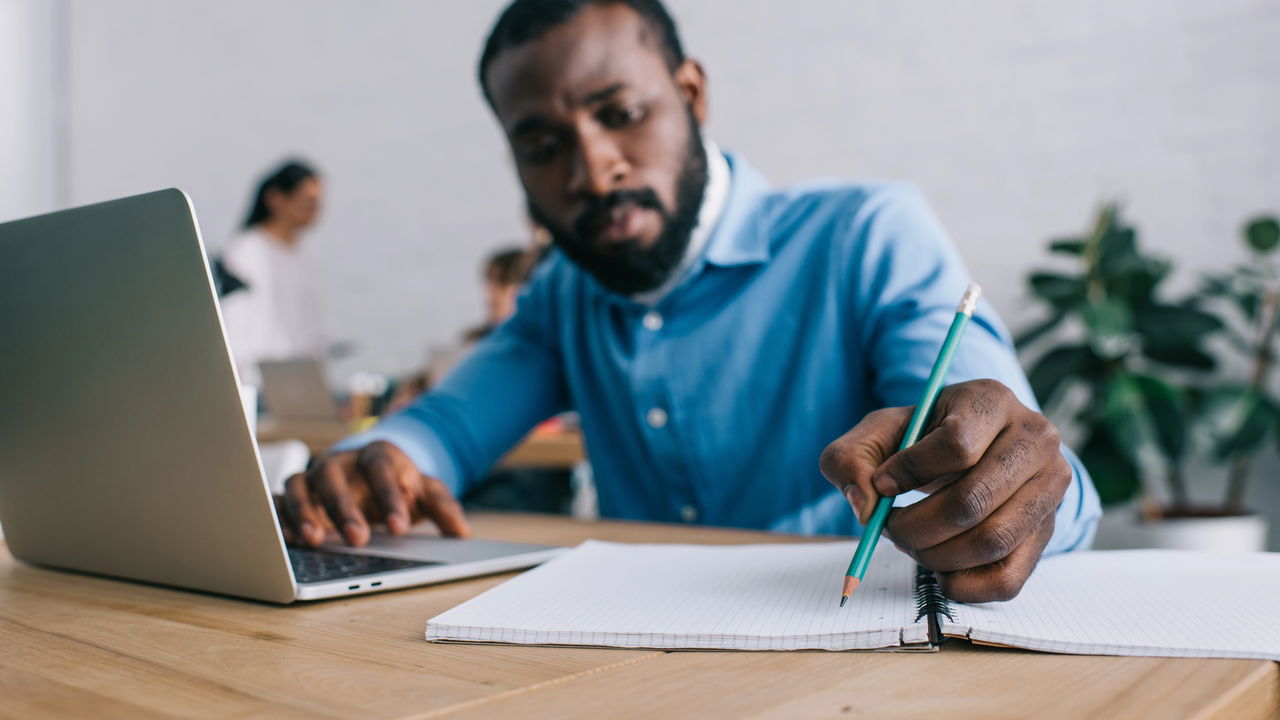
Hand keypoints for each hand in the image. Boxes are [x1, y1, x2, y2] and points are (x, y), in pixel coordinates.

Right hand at [276, 441, 469, 546]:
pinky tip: (287, 539)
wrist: (372, 471)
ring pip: (301, 484)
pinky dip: (281, 516)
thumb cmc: (398, 483)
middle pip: (335, 476)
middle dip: (344, 508)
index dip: (389, 497)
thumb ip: (444, 507)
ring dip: (304, 511)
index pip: (382, 469)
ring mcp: (315, 475)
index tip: (399, 528)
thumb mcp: (426, 490)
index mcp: (378, 455)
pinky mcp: (297, 492)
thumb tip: (462, 533)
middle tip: (357, 539)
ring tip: (313, 540)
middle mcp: (342, 462)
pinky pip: (281, 500)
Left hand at [819, 379, 1070, 602]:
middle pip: (972, 501)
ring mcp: (1050, 488)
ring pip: (991, 541)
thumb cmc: (920, 440)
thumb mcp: (878, 433)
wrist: (972, 452)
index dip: (908, 473)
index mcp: (992, 400)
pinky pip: (1008, 579)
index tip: (883, 484)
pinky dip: (962, 585)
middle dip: (915, 526)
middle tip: (890, 528)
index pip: (956, 445)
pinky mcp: (1048, 532)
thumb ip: (849, 458)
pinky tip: (938, 567)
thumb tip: (864, 505)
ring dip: (935, 556)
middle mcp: (1036, 439)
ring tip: (911, 543)